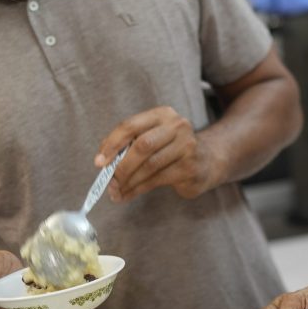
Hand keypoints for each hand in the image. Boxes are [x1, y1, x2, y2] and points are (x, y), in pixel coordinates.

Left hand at [97, 106, 219, 202]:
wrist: (208, 160)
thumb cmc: (171, 149)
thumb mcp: (152, 138)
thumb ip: (129, 145)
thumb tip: (103, 162)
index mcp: (162, 114)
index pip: (130, 125)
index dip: (112, 144)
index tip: (99, 161)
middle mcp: (177, 126)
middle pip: (142, 146)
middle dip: (121, 166)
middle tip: (109, 181)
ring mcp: (187, 146)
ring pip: (149, 166)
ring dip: (129, 182)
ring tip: (117, 191)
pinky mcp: (190, 167)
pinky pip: (158, 180)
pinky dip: (139, 189)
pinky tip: (130, 193)